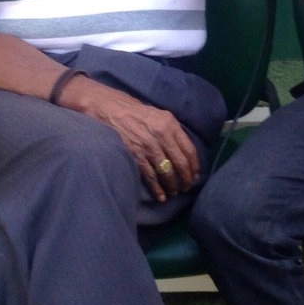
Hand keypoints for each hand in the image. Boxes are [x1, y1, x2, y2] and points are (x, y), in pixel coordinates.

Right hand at [60, 77, 199, 201]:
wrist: (108, 108)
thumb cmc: (134, 112)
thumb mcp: (158, 115)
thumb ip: (171, 131)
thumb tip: (184, 152)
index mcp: (170, 124)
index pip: (189, 149)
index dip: (194, 165)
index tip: (195, 175)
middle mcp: (161, 135)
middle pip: (180, 163)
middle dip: (185, 179)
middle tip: (186, 187)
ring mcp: (148, 146)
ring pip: (166, 172)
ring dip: (172, 186)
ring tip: (174, 193)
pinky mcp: (135, 154)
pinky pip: (150, 176)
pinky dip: (157, 188)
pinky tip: (161, 196)